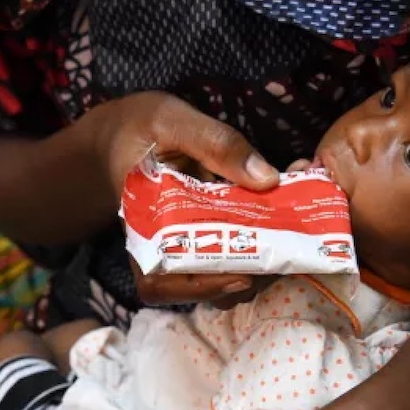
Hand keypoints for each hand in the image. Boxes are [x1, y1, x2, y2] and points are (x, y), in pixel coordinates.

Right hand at [89, 93, 283, 306]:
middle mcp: (159, 247)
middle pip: (200, 285)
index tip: (242, 277)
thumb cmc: (137, 127)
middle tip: (284, 254)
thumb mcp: (171, 121)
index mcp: (143, 228)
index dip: (201, 288)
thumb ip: (215, 144)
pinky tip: (283, 217)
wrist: (121, 132)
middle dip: (245, 277)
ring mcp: (180, 244)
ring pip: (218, 277)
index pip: (161, 282)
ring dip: (257, 267)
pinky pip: (229, 254)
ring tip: (288, 241)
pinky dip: (259, 245)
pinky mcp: (200, 235)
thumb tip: (266, 180)